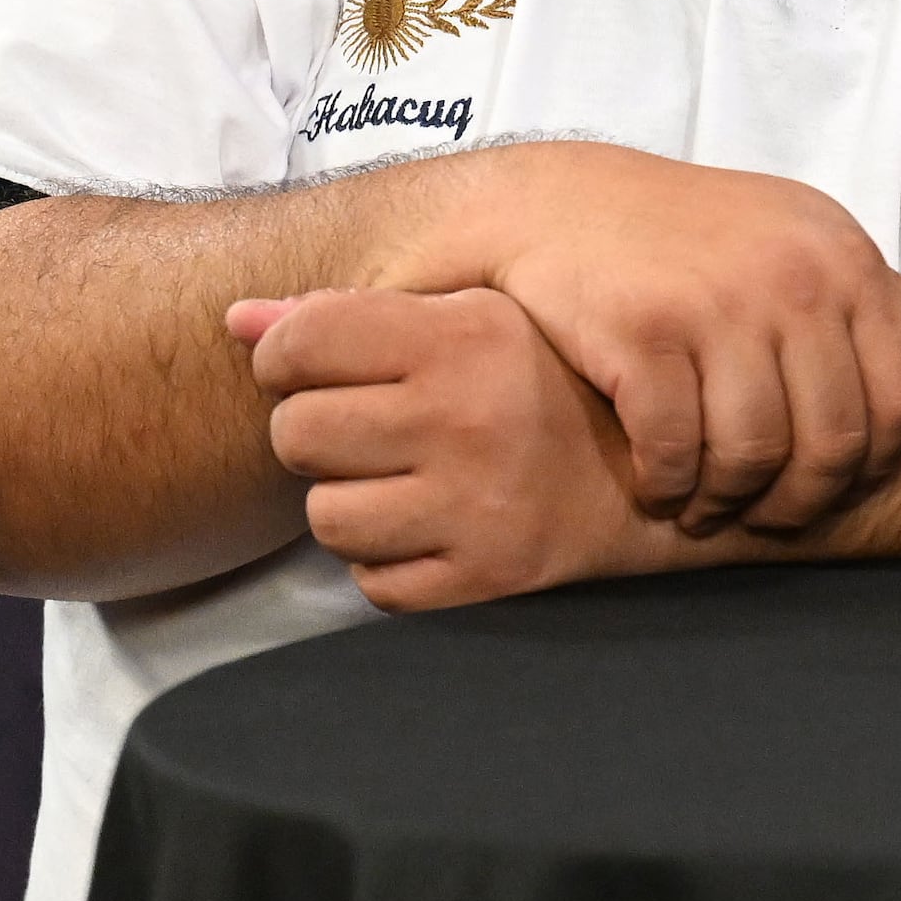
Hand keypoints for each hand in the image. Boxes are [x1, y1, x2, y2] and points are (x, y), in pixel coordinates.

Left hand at [234, 285, 701, 611]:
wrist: (665, 471)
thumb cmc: (551, 382)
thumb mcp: (470, 318)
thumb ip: (350, 314)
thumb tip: (235, 320)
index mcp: (463, 337)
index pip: (299, 344)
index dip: (286, 358)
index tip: (316, 367)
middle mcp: (466, 418)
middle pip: (297, 436)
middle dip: (317, 435)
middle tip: (368, 429)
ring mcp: (476, 504)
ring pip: (326, 519)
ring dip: (349, 504)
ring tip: (401, 480)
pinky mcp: (486, 576)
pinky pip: (374, 585)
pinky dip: (389, 563)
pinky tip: (432, 528)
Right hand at [399, 143, 900, 533]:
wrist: (561, 204)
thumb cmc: (693, 238)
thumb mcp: (808, 248)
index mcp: (845, 259)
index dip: (880, 459)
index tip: (838, 481)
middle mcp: (794, 277)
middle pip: (836, 439)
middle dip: (803, 500)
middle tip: (768, 515)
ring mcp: (717, 303)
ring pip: (757, 453)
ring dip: (729, 500)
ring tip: (707, 504)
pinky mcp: (643, 332)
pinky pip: (678, 449)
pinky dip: (670, 485)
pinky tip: (659, 482)